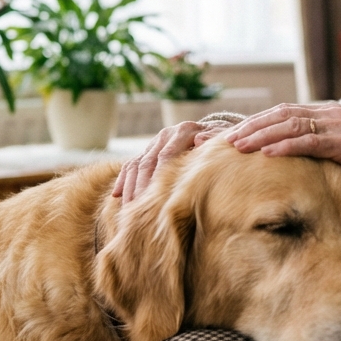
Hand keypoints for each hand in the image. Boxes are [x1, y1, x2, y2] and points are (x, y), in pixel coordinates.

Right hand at [114, 120, 231, 203]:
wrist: (213, 134)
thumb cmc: (221, 143)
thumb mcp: (223, 139)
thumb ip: (213, 140)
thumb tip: (200, 140)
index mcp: (184, 131)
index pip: (166, 156)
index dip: (158, 178)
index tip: (155, 198)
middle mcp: (165, 135)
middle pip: (147, 162)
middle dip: (141, 187)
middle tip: (139, 209)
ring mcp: (154, 143)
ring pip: (136, 165)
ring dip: (131, 187)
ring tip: (129, 209)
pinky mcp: (147, 151)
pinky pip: (130, 166)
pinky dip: (123, 180)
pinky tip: (117, 196)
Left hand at [225, 103, 340, 206]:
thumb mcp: (339, 157)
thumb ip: (315, 152)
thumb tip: (284, 164)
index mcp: (326, 114)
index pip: (281, 113)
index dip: (252, 123)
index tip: (225, 137)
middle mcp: (330, 113)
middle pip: (278, 114)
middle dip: (247, 127)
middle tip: (217, 140)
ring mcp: (338, 125)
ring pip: (289, 124)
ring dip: (259, 135)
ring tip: (235, 146)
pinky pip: (310, 142)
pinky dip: (286, 147)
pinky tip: (266, 155)